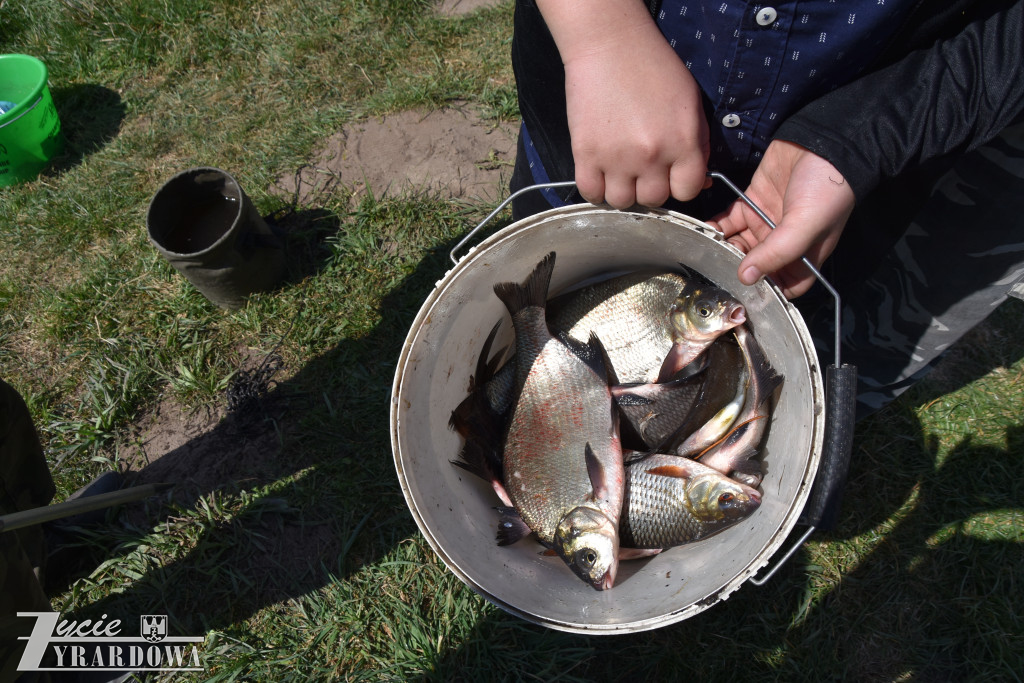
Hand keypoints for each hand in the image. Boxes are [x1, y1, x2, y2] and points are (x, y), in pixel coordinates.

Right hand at [537, 0, 709, 207]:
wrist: (610, 44)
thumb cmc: (653, 68)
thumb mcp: (690, 104)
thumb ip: (699, 145)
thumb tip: (700, 182)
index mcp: (684, 143)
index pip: (686, 192)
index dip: (678, 185)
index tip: (669, 174)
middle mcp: (652, 157)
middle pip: (653, 200)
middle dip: (649, 188)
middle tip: (642, 169)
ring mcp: (616, 158)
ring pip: (621, 202)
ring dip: (621, 190)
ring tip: (619, 170)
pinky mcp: (586, 154)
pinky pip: (590, 193)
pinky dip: (595, 188)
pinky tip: (599, 172)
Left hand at [708, 140, 855, 298]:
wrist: (821, 144)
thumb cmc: (825, 189)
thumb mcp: (805, 225)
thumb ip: (776, 253)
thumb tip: (746, 277)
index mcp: (804, 256)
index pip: (783, 287)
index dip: (765, 294)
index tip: (742, 295)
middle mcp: (784, 243)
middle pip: (755, 268)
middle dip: (736, 271)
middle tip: (715, 272)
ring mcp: (766, 223)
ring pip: (739, 245)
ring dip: (723, 249)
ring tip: (705, 252)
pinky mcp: (752, 203)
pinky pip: (730, 221)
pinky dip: (717, 227)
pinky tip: (704, 231)